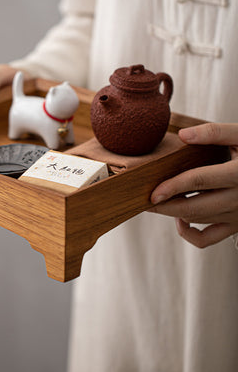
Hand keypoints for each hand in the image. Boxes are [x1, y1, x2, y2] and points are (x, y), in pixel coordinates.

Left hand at [149, 123, 237, 247]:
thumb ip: (215, 132)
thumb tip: (183, 135)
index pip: (199, 181)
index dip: (173, 186)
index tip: (152, 192)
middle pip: (193, 207)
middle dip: (164, 206)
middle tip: (142, 201)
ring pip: (198, 220)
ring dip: (173, 213)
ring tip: (155, 202)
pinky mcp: (237, 226)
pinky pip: (209, 239)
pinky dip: (191, 235)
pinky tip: (180, 220)